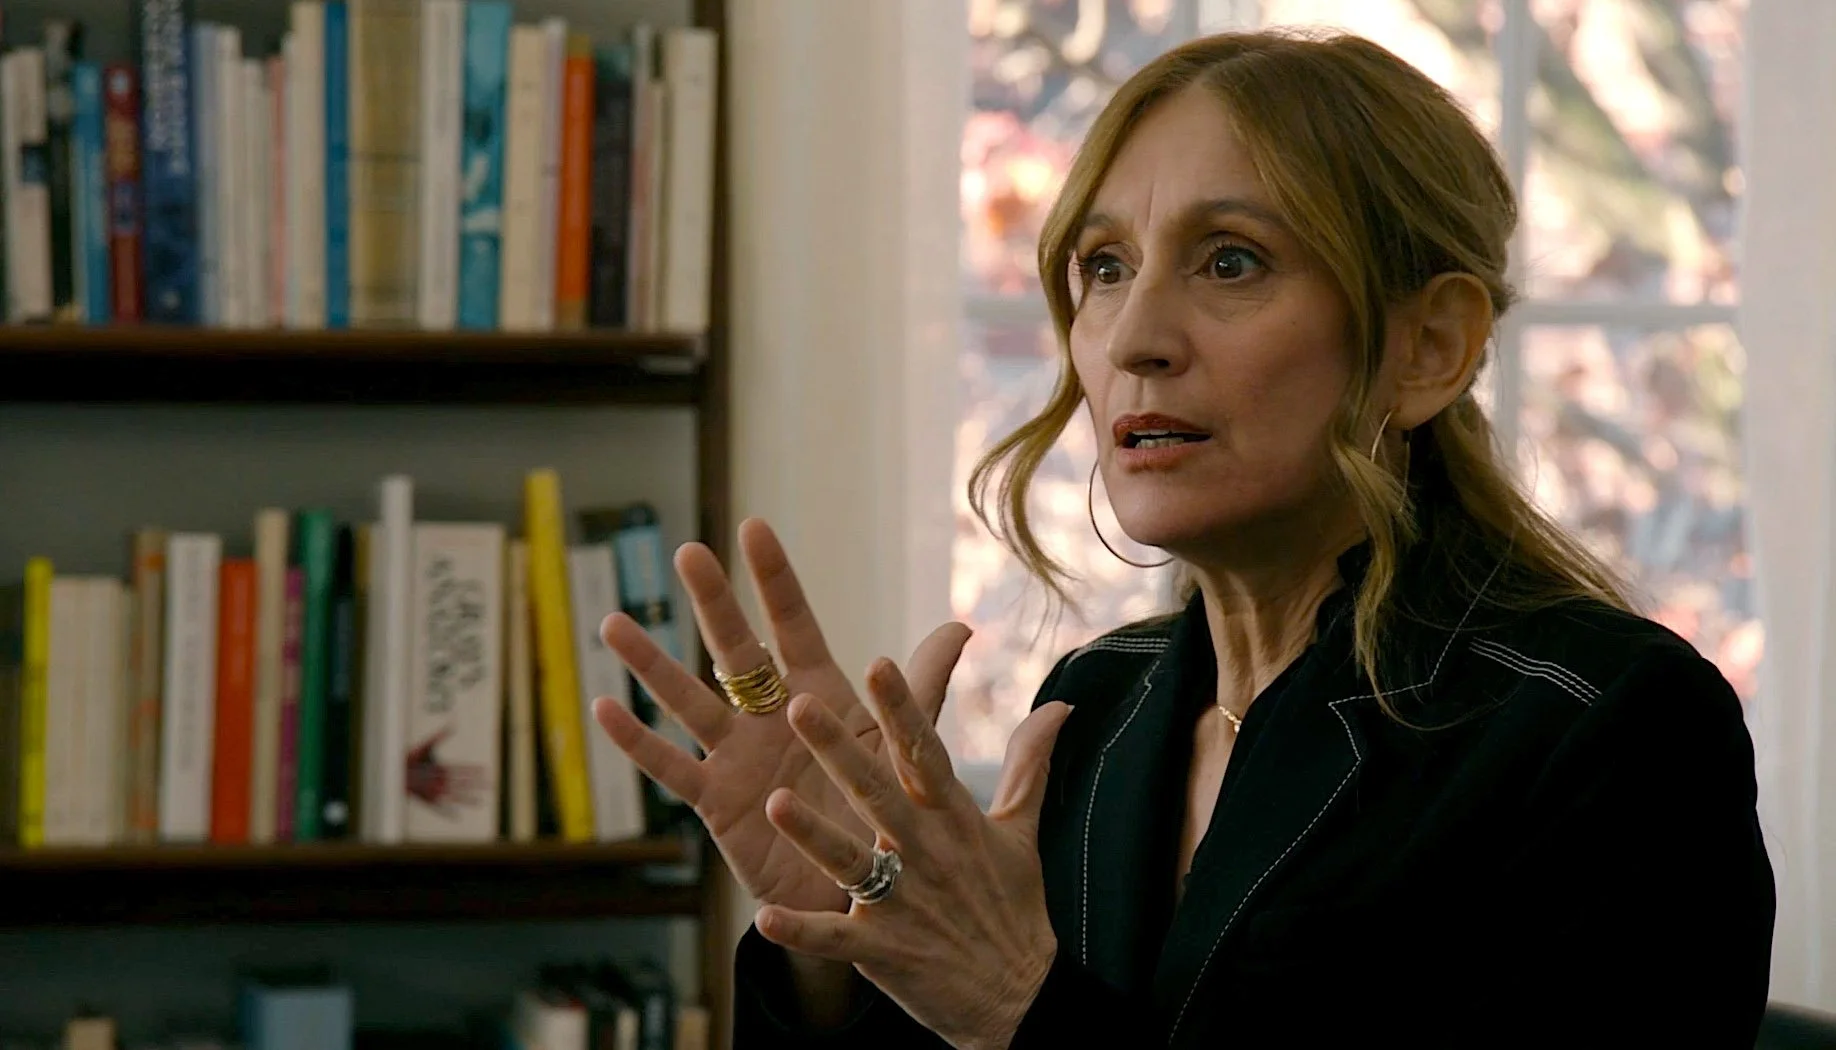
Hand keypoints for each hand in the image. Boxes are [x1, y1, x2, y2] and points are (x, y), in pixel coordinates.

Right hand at [591, 518, 965, 916]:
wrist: (866, 893)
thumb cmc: (885, 812)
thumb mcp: (906, 746)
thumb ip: (920, 687)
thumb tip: (961, 626)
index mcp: (817, 694)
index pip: (793, 625)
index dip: (774, 580)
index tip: (754, 527)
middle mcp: (770, 716)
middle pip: (735, 651)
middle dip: (713, 602)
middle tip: (688, 552)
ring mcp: (737, 756)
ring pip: (687, 701)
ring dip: (652, 665)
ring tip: (613, 624)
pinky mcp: (717, 802)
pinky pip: (671, 768)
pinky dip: (637, 743)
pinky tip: (603, 711)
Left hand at [753, 647, 1072, 1049]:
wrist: (1019, 998)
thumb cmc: (1013, 907)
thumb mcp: (1022, 830)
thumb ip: (1028, 762)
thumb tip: (1059, 706)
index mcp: (954, 817)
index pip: (925, 752)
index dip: (902, 709)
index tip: (879, 664)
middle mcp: (926, 852)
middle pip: (877, 792)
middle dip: (839, 750)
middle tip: (801, 705)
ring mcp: (902, 902)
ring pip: (851, 860)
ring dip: (813, 832)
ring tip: (776, 802)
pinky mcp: (882, 950)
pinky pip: (834, 939)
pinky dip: (801, 930)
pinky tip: (765, 917)